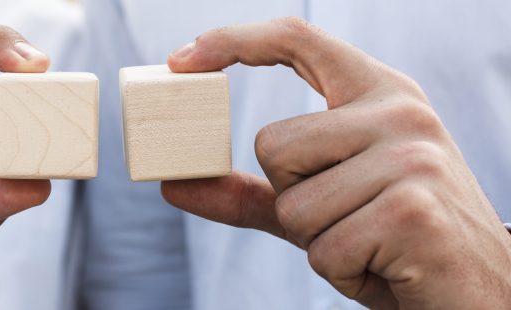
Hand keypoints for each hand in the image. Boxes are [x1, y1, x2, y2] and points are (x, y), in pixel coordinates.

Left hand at [162, 17, 510, 308]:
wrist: (482, 293)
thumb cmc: (394, 241)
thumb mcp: (322, 206)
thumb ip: (251, 192)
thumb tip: (172, 185)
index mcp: (378, 94)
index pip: (296, 39)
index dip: (232, 41)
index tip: (180, 61)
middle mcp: (400, 112)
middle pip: (273, 144)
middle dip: (294, 200)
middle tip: (352, 218)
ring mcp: (412, 156)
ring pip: (293, 204)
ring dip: (320, 242)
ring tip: (373, 243)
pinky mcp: (412, 209)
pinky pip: (323, 248)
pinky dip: (343, 272)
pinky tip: (388, 265)